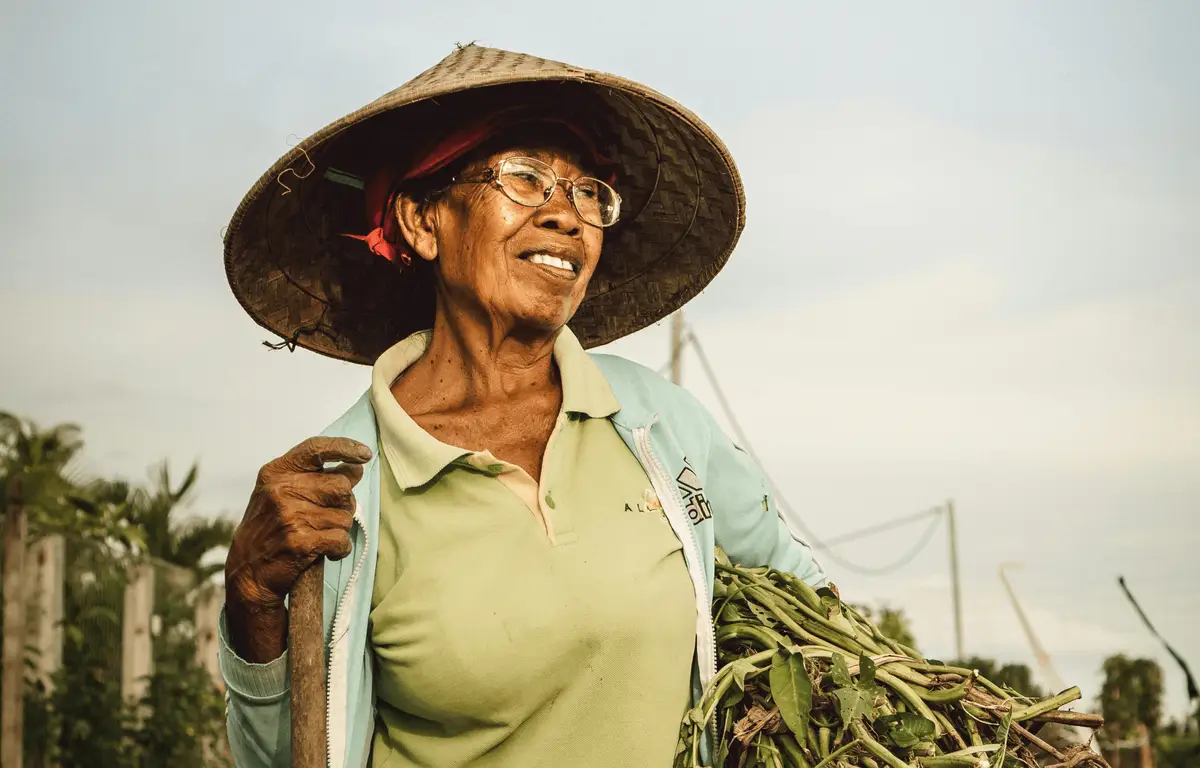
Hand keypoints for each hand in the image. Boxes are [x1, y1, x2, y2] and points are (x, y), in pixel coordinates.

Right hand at [224, 437, 371, 661]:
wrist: (247, 572)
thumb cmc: (270, 529)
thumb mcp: (280, 494)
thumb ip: (312, 478)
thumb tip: (355, 468)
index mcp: (276, 473)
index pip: (316, 449)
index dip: (344, 447)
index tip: (364, 454)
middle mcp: (282, 490)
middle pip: (341, 486)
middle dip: (345, 503)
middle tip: (331, 516)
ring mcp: (290, 516)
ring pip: (345, 516)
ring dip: (340, 529)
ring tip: (321, 536)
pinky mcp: (300, 542)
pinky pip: (341, 539)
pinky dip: (340, 549)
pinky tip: (327, 552)